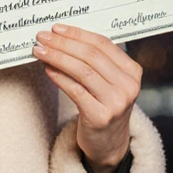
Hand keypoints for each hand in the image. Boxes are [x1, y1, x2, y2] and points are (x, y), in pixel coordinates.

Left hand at [33, 23, 141, 172]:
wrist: (109, 144)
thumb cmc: (104, 106)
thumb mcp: (109, 82)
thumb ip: (95, 61)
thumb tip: (60, 37)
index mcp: (132, 72)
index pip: (103, 44)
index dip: (77, 34)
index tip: (56, 28)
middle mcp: (128, 86)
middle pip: (91, 56)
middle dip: (63, 43)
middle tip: (42, 37)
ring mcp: (116, 103)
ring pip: (82, 71)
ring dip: (57, 57)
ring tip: (39, 51)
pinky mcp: (100, 117)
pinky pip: (75, 90)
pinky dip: (59, 77)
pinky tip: (47, 69)